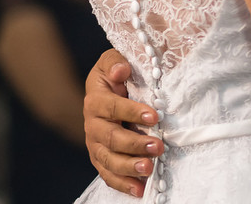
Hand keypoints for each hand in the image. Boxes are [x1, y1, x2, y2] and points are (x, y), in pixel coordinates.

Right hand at [83, 49, 161, 196]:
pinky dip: (122, 184)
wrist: (106, 89)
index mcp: (96, 100)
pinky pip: (108, 174)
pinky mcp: (101, 158)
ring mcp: (95, 144)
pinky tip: (139, 189)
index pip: (112, 108)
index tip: (154, 116)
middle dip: (135, 144)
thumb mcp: (113, 60)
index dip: (132, 112)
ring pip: (108, 159)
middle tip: (158, 147)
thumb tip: (121, 69)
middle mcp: (92, 125)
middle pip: (110, 138)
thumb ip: (115, 61)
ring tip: (149, 169)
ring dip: (129, 167)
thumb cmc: (116, 73)